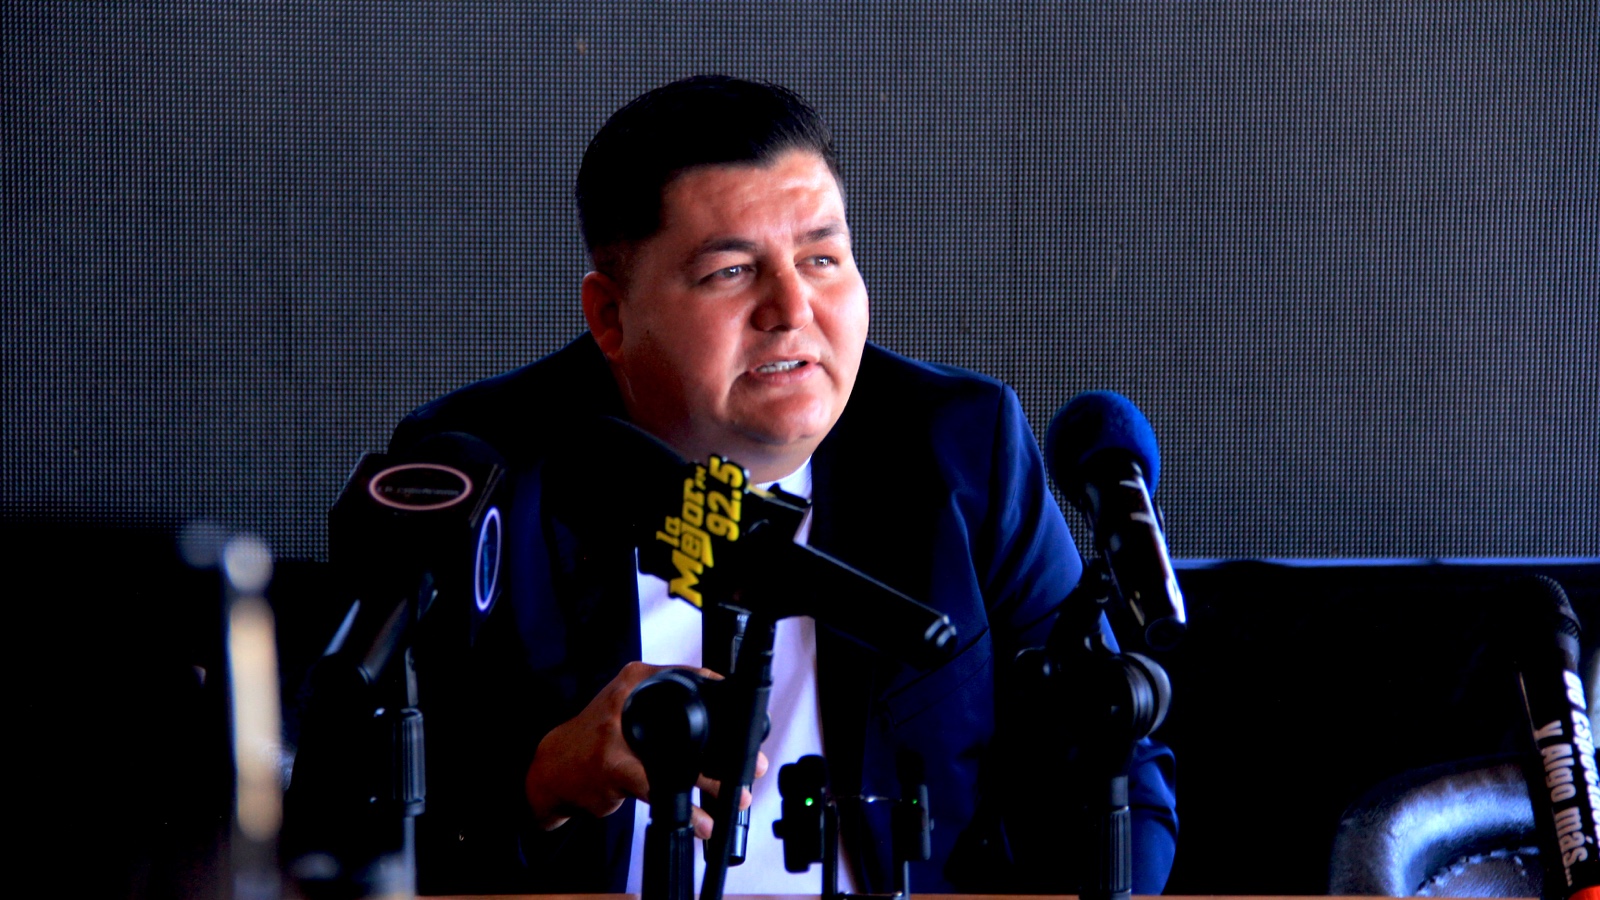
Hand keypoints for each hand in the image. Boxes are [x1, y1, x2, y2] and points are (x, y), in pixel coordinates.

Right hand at [523, 661, 768, 837]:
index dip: (723, 701)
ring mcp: (618, 734)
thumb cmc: (597, 739)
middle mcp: (626, 701)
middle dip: (726, 752)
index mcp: (637, 681)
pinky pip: (657, 789)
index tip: (747, 727)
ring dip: (711, 782)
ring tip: (735, 797)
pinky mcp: (613, 767)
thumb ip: (665, 705)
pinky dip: (684, 809)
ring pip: (678, 760)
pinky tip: (700, 821)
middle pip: (690, 724)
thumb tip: (721, 723)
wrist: (554, 766)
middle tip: (753, 766)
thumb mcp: (627, 706)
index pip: (690, 680)